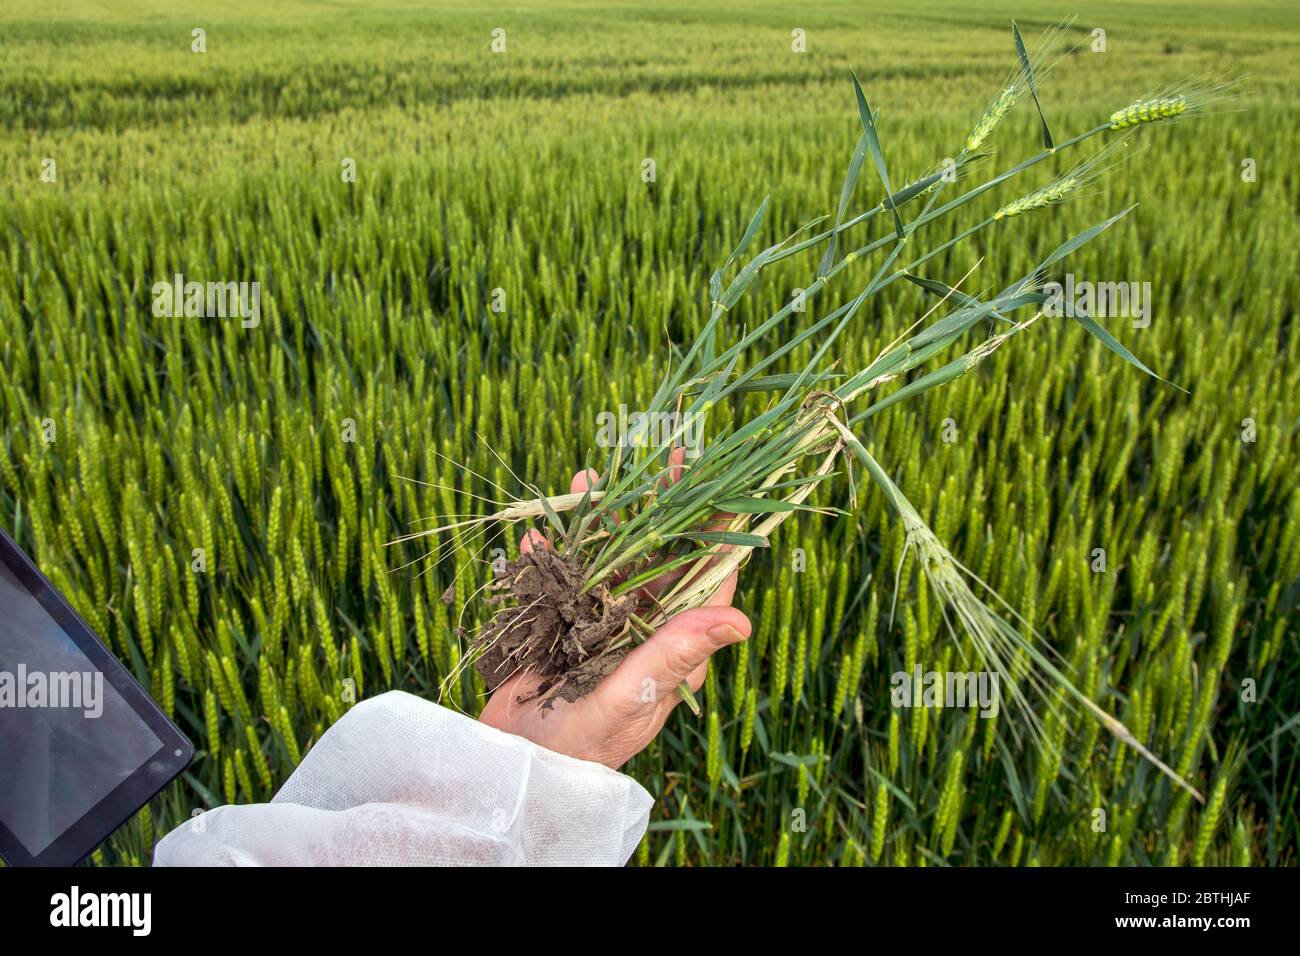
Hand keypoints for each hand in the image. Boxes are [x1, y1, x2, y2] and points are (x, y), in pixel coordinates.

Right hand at [478, 466, 749, 768]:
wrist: (516, 766)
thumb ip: (676, 653)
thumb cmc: (583, 745)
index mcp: (674, 644)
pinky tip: (540, 530)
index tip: (724, 483)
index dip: (719, 530)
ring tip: (591, 477)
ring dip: (602, 518)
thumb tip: (743, 620)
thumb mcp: (632, 697)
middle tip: (668, 458)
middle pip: (661, 555)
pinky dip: (549, 550)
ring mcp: (600, 621)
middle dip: (662, 506)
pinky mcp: (559, 623)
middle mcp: (643, 626)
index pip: (708, 578)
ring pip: (610, 556)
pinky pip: (558, 575)